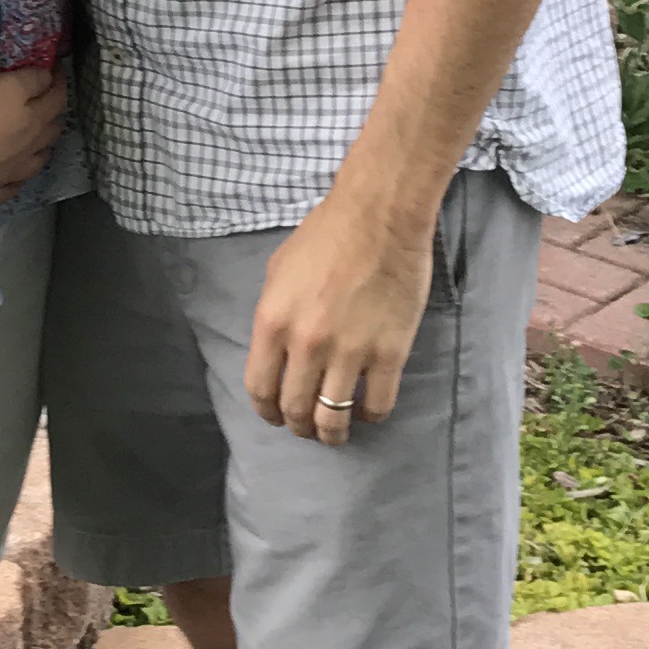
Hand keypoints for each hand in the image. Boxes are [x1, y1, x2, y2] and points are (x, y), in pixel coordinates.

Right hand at [0, 65, 68, 208]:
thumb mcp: (7, 86)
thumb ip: (31, 81)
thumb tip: (48, 77)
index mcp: (36, 120)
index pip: (57, 97)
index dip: (59, 82)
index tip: (57, 70)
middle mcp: (31, 149)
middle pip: (50, 131)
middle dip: (52, 116)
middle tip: (47, 106)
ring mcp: (12, 174)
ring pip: (36, 161)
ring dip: (41, 150)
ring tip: (39, 143)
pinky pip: (10, 188)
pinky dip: (15, 181)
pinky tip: (12, 179)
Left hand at [246, 191, 435, 439]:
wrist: (380, 215)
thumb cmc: (327, 234)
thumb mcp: (278, 272)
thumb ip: (272, 316)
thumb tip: (276, 351)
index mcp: (272, 323)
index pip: (260, 389)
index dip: (267, 412)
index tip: (276, 417)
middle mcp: (306, 344)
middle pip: (295, 410)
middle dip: (299, 426)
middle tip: (308, 426)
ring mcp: (349, 351)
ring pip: (333, 417)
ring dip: (332, 433)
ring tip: (336, 431)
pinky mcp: (389, 353)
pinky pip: (378, 404)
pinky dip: (370, 416)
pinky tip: (367, 409)